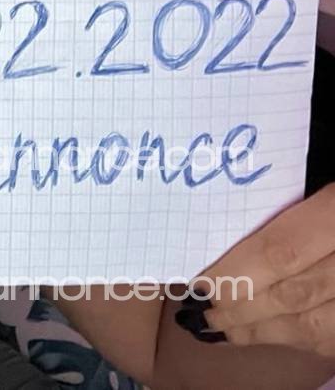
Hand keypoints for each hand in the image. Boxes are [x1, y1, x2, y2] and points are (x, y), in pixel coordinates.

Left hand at [195, 182, 334, 356]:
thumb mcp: (322, 181)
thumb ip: (288, 206)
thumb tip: (224, 233)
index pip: (282, 250)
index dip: (237, 272)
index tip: (200, 284)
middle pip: (295, 294)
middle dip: (241, 308)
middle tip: (199, 314)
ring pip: (317, 327)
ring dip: (263, 332)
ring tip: (222, 329)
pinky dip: (299, 341)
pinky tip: (267, 335)